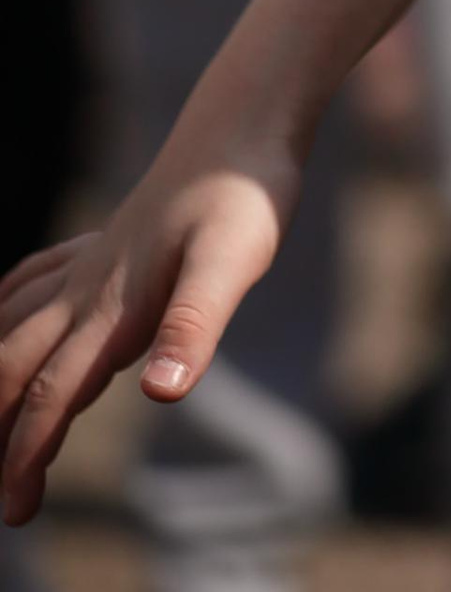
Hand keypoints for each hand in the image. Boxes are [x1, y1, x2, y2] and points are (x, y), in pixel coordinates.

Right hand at [0, 140, 296, 524]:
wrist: (246, 121)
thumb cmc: (246, 193)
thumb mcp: (234, 261)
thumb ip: (195, 325)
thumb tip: (159, 393)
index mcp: (114, 310)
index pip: (51, 396)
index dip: (25, 457)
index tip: (16, 510)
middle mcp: (90, 289)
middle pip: (16, 367)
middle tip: (5, 499)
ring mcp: (93, 262)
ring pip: (16, 325)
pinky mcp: (107, 241)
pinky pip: (34, 279)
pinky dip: (7, 308)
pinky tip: (6, 314)